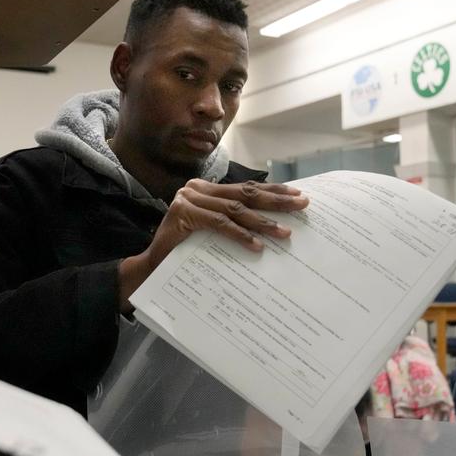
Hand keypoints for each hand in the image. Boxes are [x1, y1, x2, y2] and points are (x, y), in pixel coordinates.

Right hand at [118, 179, 308, 309]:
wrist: (153, 266)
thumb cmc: (185, 250)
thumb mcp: (212, 230)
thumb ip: (232, 220)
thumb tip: (273, 221)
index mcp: (205, 189)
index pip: (245, 188)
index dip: (272, 192)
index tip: (297, 195)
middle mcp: (196, 189)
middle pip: (244, 194)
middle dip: (275, 201)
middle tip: (301, 205)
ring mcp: (188, 199)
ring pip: (234, 209)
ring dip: (262, 222)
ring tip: (284, 232)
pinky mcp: (183, 214)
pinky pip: (219, 224)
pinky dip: (240, 235)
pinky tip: (257, 245)